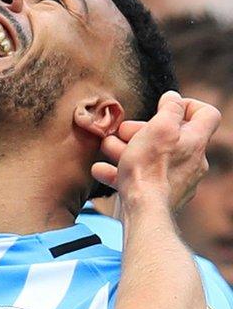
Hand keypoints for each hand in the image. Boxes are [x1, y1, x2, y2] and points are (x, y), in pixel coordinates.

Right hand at [93, 91, 220, 210]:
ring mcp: (178, 180)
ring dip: (127, 149)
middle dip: (143, 130)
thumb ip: (170, 109)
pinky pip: (143, 178)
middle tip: (123, 131)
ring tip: (107, 148)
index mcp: (196, 140)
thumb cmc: (150, 168)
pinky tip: (101, 170)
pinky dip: (122, 172)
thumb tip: (173, 98)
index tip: (164, 107)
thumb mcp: (159, 127)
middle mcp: (193, 160)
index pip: (207, 114)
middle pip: (172, 136)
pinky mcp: (162, 196)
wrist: (144, 210)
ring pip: (153, 157)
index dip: (187, 105)